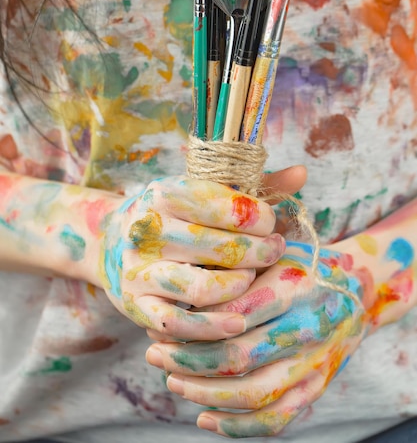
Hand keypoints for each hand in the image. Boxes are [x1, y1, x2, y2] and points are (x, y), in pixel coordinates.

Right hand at [99, 172, 302, 340]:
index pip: (228, 206)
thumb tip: (303, 173)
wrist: (111, 243)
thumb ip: (256, 184)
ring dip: (240, 286)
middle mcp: (148, 229)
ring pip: (205, 288)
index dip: (261, 217)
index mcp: (165, 193)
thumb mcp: (206, 192)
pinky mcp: (136, 305)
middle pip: (223, 247)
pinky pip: (181, 325)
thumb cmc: (175, 215)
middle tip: (274, 251)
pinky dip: (214, 327)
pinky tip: (237, 321)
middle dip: (260, 252)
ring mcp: (140, 269)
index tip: (269, 223)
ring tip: (251, 277)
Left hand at [146, 240, 369, 436]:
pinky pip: (276, 418)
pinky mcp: (316, 387)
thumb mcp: (269, 254)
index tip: (160, 323)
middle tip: (155, 355)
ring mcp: (313, 362)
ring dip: (204, 393)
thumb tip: (175, 294)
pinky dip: (237, 427)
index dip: (189, 324)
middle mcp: (305, 327)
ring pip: (252, 393)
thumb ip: (232, 270)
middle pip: (237, 356)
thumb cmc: (299, 266)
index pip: (231, 314)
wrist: (355, 289)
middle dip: (186, 360)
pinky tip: (205, 418)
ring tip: (173, 383)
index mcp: (291, 288)